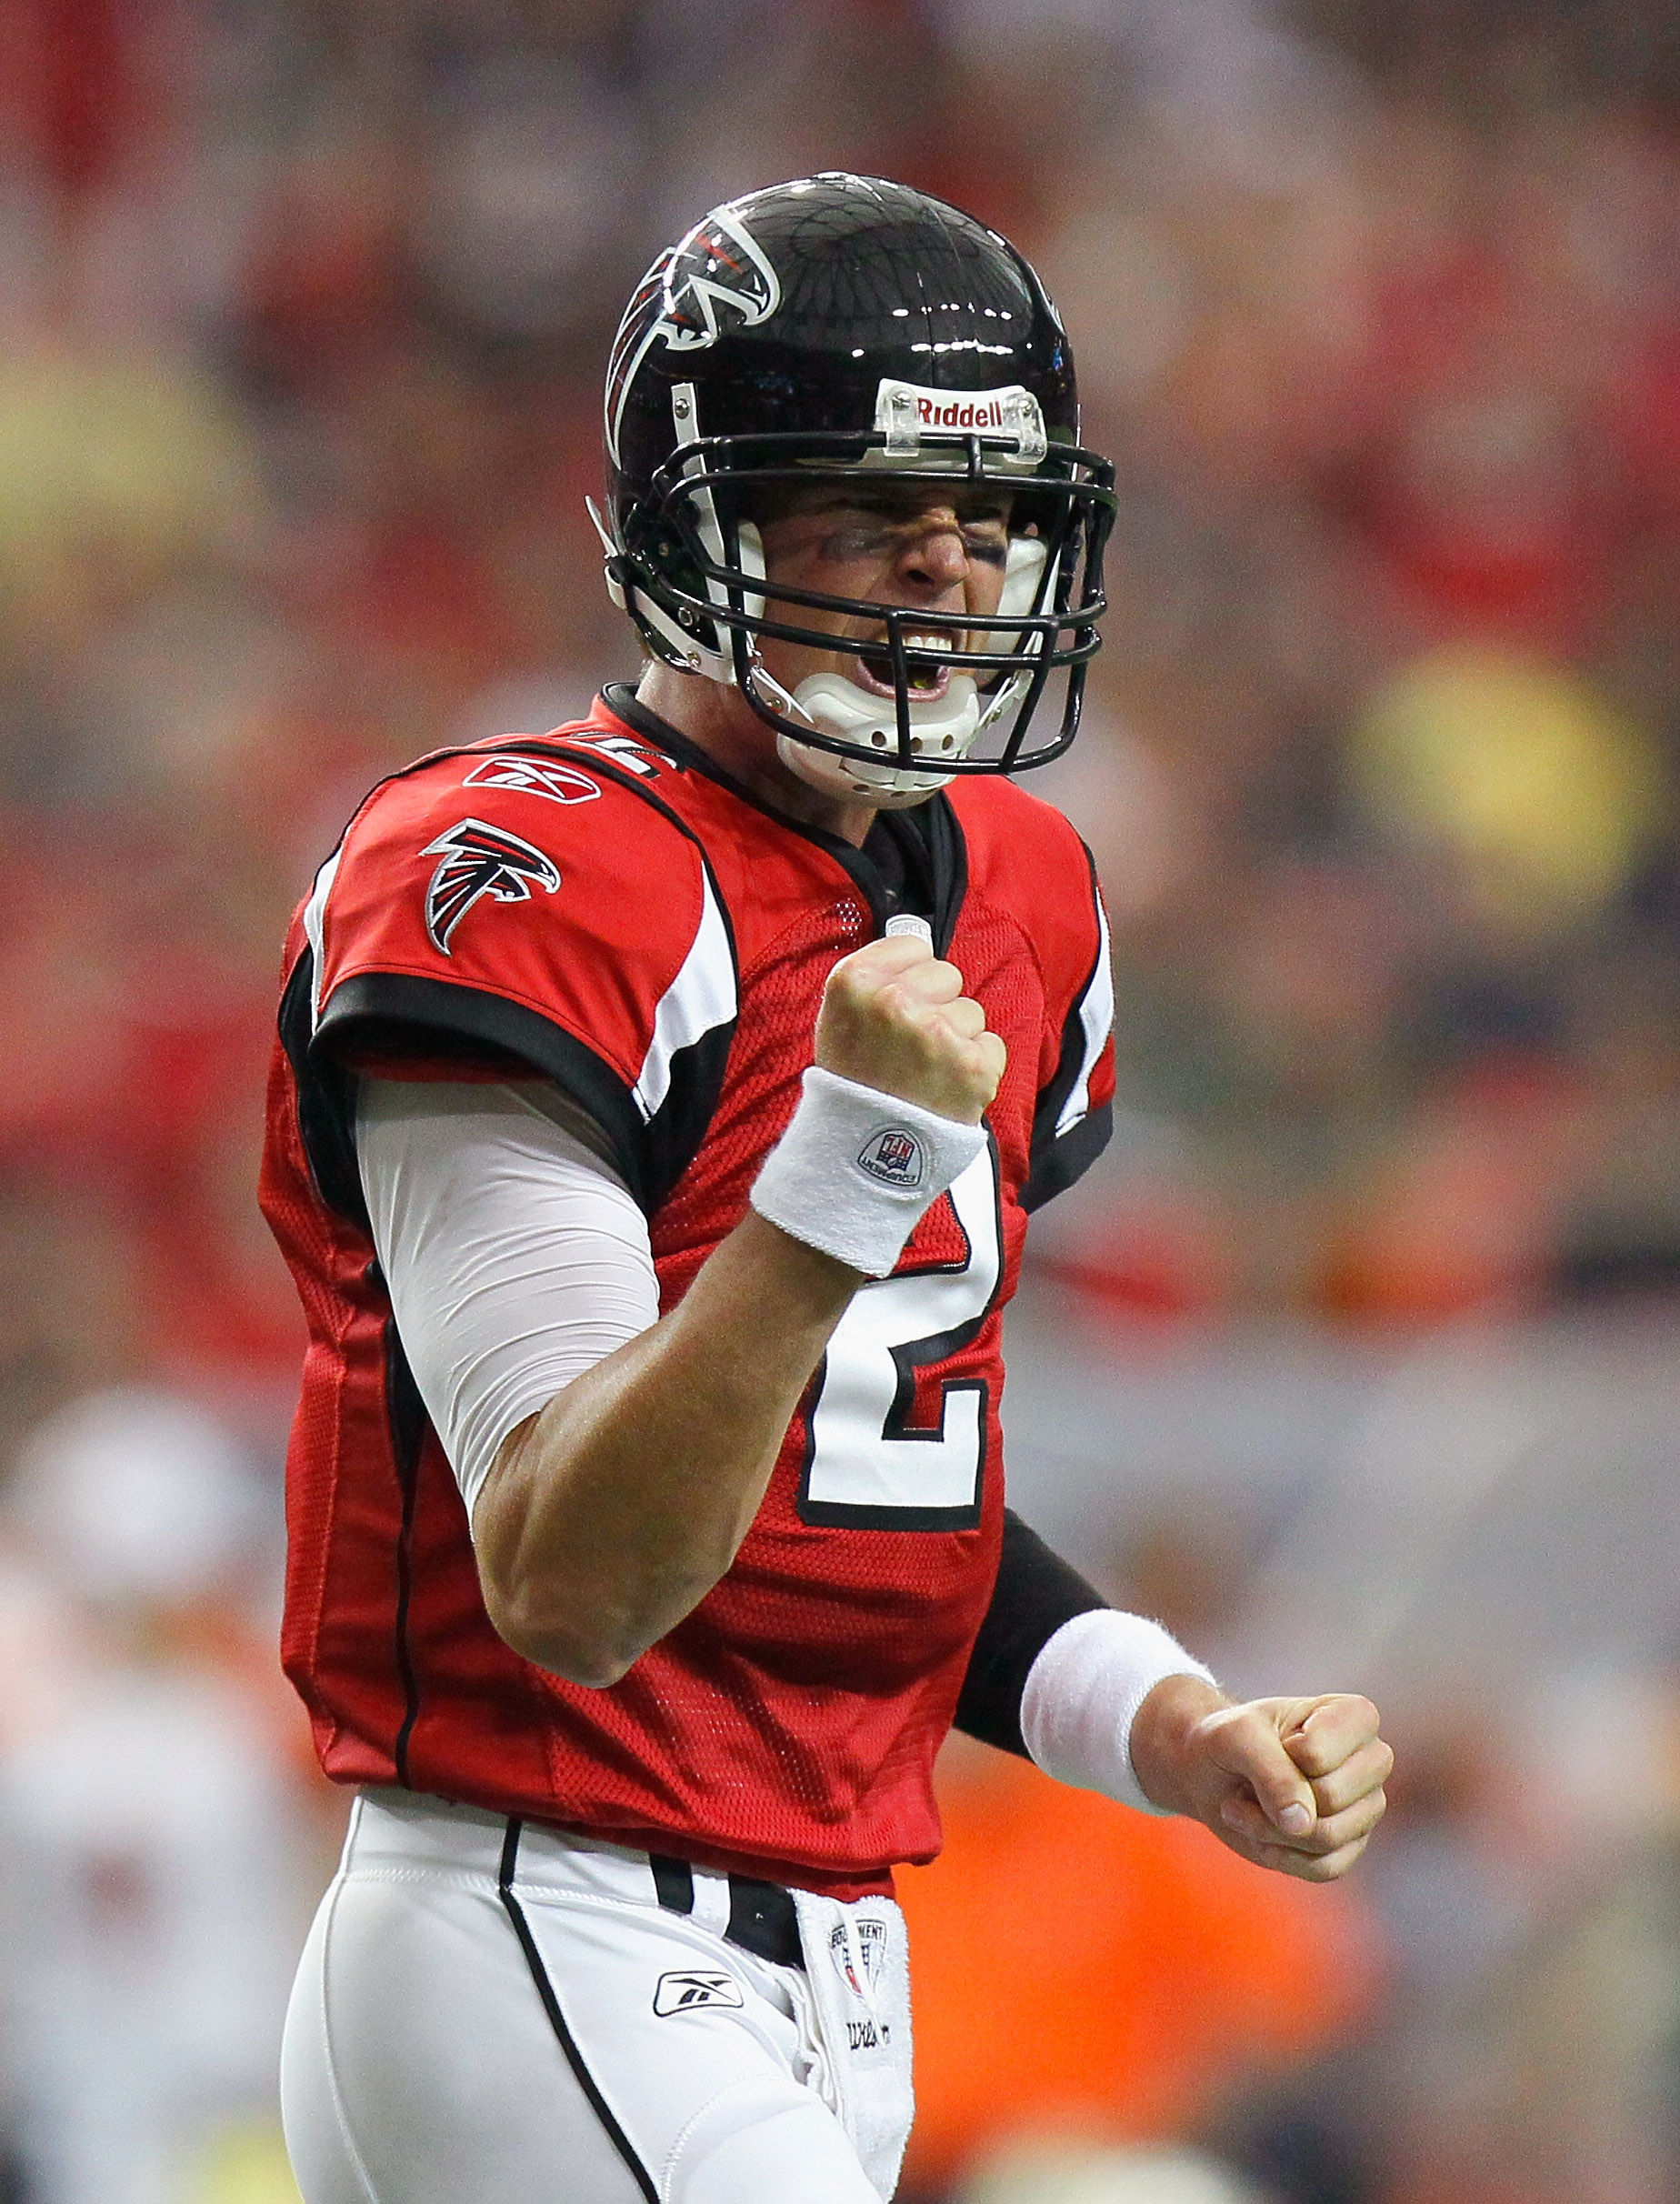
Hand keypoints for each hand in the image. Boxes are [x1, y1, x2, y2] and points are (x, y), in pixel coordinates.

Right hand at [816, 933, 1004, 1124]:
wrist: (863, 1153)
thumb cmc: (854, 1082)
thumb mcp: (839, 1017)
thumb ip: (877, 977)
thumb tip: (920, 942)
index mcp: (855, 981)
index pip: (915, 946)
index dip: (909, 978)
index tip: (895, 1008)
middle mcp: (895, 1001)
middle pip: (948, 975)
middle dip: (936, 1005)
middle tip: (910, 1046)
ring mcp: (937, 1033)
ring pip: (971, 1012)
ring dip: (956, 1039)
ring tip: (926, 1072)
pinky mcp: (973, 1064)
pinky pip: (991, 1044)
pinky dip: (976, 1067)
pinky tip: (947, 1086)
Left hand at [1129, 1676, 1390, 1881]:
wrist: (1211, 1774)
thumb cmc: (1229, 1741)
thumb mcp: (1237, 1737)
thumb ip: (1272, 1771)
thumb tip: (1303, 1824)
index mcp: (1356, 1716)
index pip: (1321, 1754)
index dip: (1282, 1754)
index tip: (1274, 1740)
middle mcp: (1372, 1762)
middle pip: (1332, 1798)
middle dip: (1274, 1797)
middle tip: (1248, 1780)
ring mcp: (1365, 1808)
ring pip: (1327, 1836)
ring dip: (1269, 1829)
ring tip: (1244, 1807)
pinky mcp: (1349, 1848)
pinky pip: (1323, 1868)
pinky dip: (1280, 1855)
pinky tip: (1262, 1835)